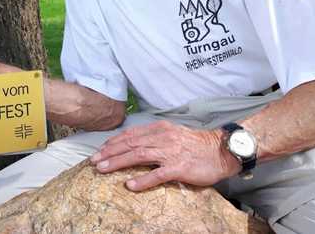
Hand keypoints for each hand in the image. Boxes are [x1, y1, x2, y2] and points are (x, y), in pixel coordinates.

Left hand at [89, 120, 239, 190]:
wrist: (221, 151)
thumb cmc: (196, 145)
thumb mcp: (173, 134)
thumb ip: (155, 137)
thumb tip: (135, 144)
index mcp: (160, 129)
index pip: (131, 134)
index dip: (114, 142)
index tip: (100, 149)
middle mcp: (163, 138)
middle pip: (130, 144)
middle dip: (110, 152)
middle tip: (93, 160)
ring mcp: (170, 152)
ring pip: (138, 155)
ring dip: (118, 162)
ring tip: (102, 169)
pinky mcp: (179, 167)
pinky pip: (157, 174)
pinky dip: (142, 180)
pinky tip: (130, 185)